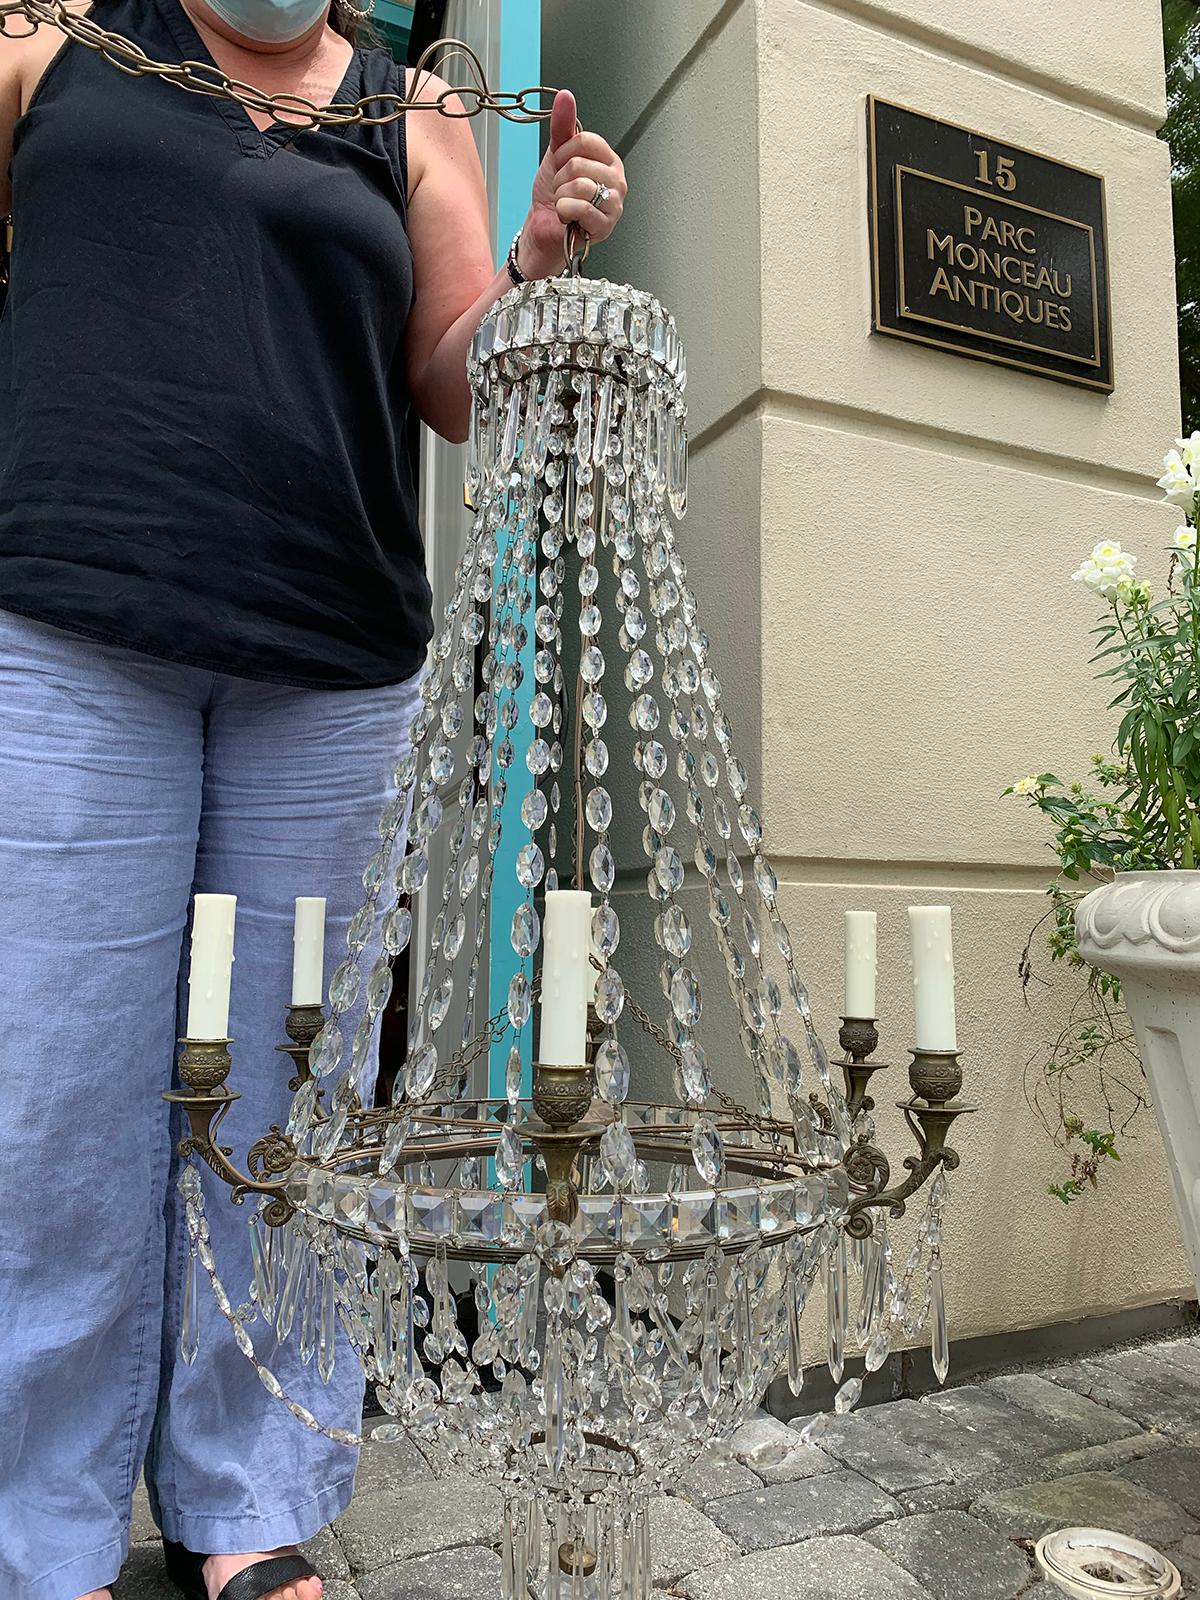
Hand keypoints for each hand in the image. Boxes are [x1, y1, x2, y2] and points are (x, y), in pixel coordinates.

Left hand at [519, 89, 626, 278]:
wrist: (544, 227)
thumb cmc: (554, 194)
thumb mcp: (556, 154)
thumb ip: (562, 126)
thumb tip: (566, 96)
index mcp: (609, 161)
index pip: (586, 141)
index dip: (564, 151)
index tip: (560, 164)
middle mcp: (617, 181)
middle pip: (580, 164)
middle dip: (560, 177)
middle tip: (561, 189)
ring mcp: (614, 205)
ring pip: (580, 185)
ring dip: (560, 195)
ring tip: (564, 202)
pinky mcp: (606, 226)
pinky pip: (579, 208)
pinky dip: (563, 211)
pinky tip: (566, 216)